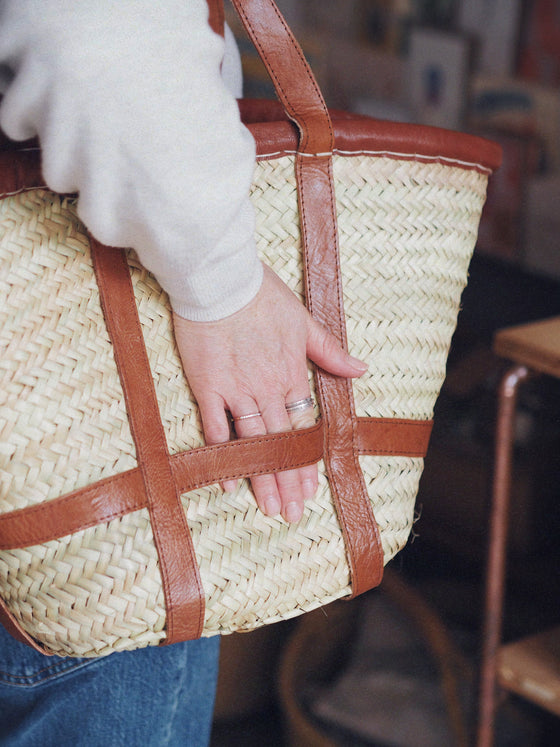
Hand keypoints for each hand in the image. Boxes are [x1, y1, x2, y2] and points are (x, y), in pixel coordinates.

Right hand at [172, 263, 366, 522]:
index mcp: (291, 373)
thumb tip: (361, 369)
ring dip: (261, 477)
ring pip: (253, 442)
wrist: (220, 278)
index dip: (306, 460)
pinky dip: (222, 453)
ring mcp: (236, 390)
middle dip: (287, 481)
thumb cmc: (261, 294)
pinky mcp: (207, 386)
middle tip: (291, 513)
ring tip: (269, 508)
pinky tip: (227, 479)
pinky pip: (215, 427)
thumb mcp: (303, 319)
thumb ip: (329, 351)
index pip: (303, 427)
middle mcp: (267, 388)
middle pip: (281, 443)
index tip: (309, 488)